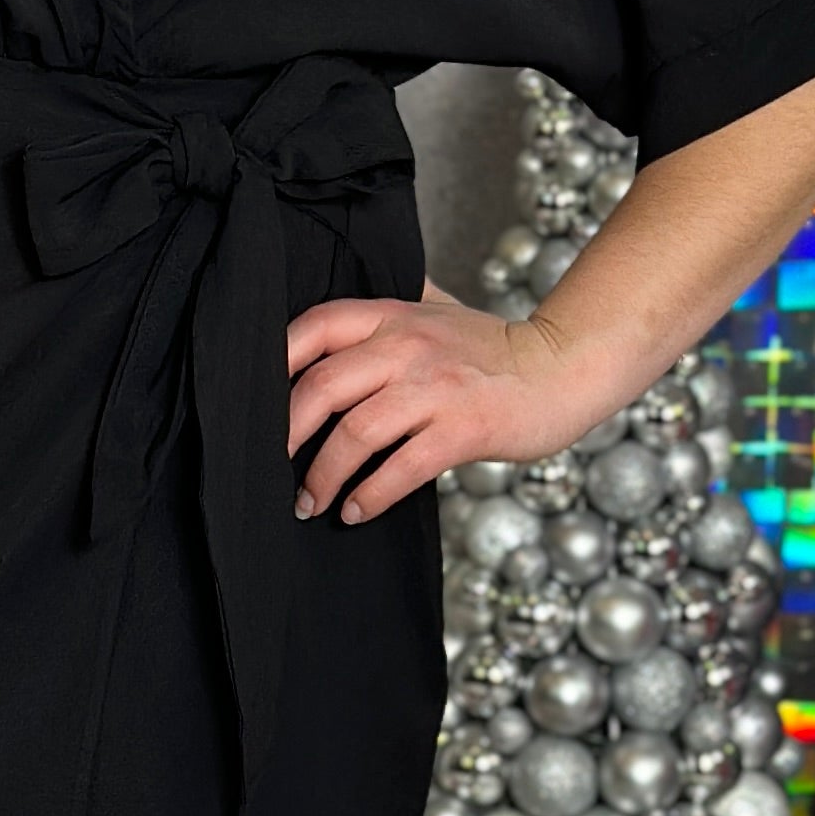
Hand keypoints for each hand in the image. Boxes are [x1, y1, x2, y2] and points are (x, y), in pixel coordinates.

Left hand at [285, 279, 616, 523]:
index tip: (252, 404)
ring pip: (355, 433)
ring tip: (310, 502)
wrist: (562, 368)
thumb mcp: (438, 310)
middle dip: (286, 435)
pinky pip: (401, 467)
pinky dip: (370, 495)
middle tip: (270, 467)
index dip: (274, 363)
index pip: (315, 327)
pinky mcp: (463, 428)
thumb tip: (335, 306)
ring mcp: (436, 388)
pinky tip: (356, 511)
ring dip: (322, 476)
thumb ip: (392, 304)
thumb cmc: (492, 348)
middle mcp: (408, 346)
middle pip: (322, 386)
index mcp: (394, 316)